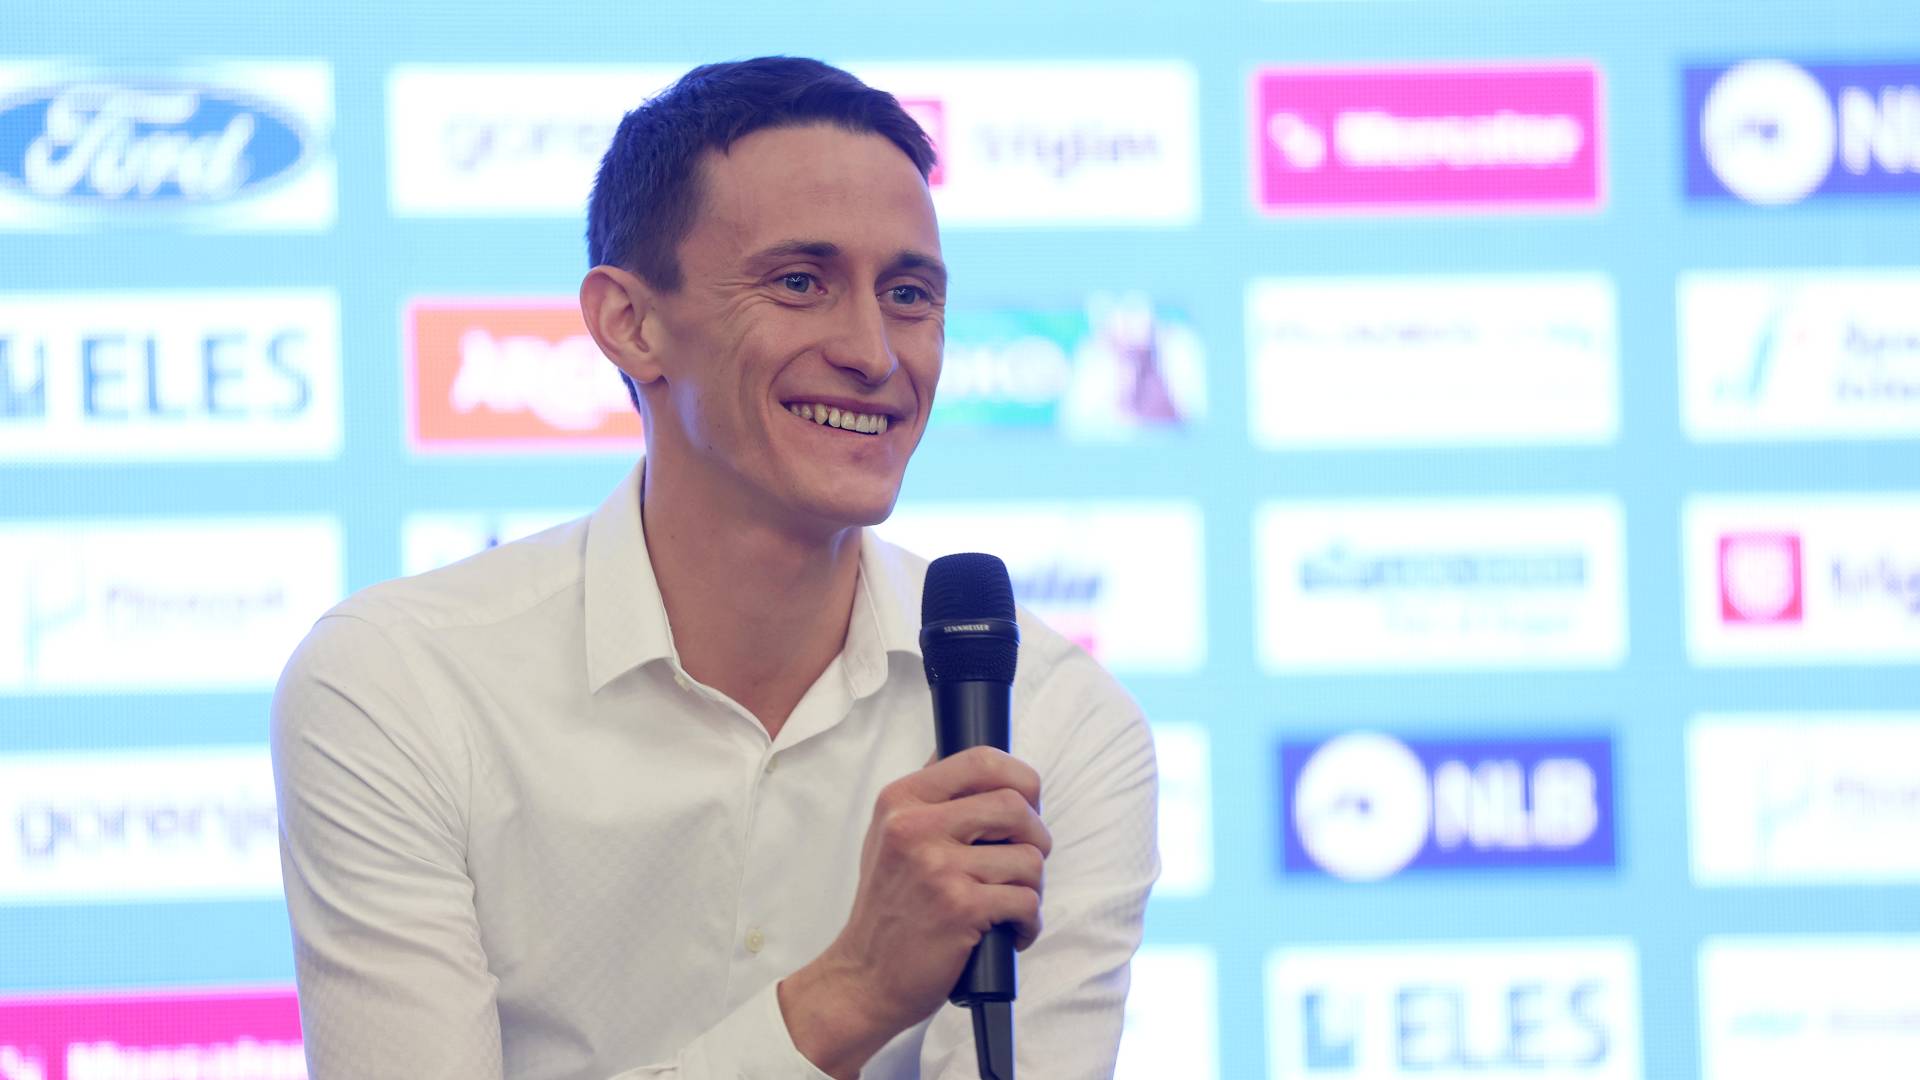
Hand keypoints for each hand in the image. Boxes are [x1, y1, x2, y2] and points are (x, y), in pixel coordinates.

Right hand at [778, 746, 1049, 1077]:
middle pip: (1015, 805)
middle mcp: (915, 826)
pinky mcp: (960, 908)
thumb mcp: (890, 835)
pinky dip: (1028, 922)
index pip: (981, 759)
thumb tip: (982, 761)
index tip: (1027, 802)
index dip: (1021, 778)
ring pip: (1029, 857)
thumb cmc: (889, 907)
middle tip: (1024, 860)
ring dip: (1033, 885)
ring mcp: (938, 867)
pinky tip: (1009, 932)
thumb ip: (931, 798)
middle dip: (1036, 836)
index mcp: (902, 799)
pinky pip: (1026, 902)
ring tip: (1011, 902)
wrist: (864, 976)